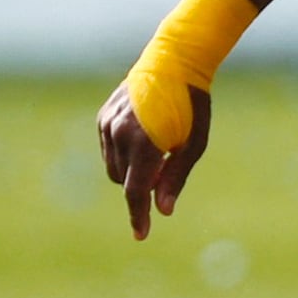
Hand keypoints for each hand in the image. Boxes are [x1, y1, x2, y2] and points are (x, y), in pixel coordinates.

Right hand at [97, 81, 211, 240]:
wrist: (175, 62)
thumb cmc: (193, 106)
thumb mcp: (194, 144)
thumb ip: (175, 177)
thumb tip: (163, 210)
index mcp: (145, 142)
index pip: (135, 190)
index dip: (139, 215)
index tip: (141, 235)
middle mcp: (120, 133)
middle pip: (124, 181)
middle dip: (141, 184)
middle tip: (166, 166)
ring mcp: (108, 124)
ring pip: (114, 167)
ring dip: (131, 169)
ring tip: (157, 147)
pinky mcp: (103, 116)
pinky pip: (109, 148)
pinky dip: (123, 152)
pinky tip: (143, 136)